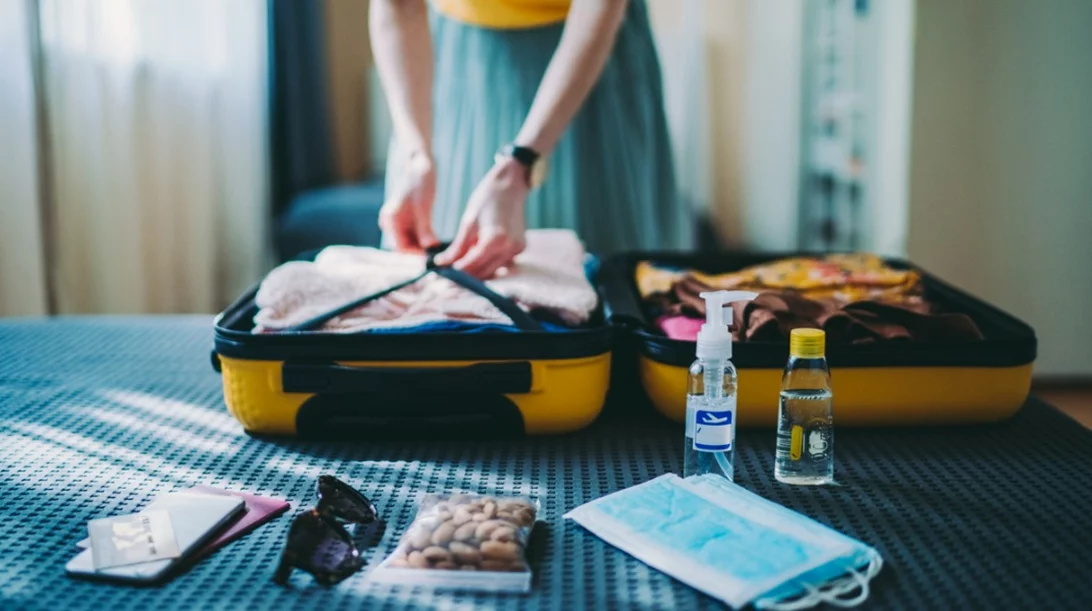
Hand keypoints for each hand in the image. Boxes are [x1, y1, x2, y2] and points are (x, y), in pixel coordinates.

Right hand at [378, 151, 438, 252]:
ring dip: (424, 246)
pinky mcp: (407, 219)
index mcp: (390, 220)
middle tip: (439, 257)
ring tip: (440, 250)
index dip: (416, 255)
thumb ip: (425, 229)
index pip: (401, 247)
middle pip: (405, 246)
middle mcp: (391, 222)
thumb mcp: (424, 207)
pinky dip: (425, 238)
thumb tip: (429, 248)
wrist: (419, 164)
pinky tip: (437, 242)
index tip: (432, 259)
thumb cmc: (420, 182)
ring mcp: (398, 221)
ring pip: (411, 241)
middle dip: (421, 252)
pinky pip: (415, 234)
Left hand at [434, 157, 528, 277]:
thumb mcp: (468, 222)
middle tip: (448, 273)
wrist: (510, 186)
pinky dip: (488, 263)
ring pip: (493, 271)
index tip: (442, 274)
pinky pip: (501, 263)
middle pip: (483, 272)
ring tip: (460, 265)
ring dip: (477, 271)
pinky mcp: (520, 248)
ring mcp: (517, 249)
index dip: (456, 272)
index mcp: (495, 239)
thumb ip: (457, 247)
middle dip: (465, 275)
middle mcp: (510, 248)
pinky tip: (477, 256)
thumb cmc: (486, 199)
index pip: (472, 264)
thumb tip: (442, 264)